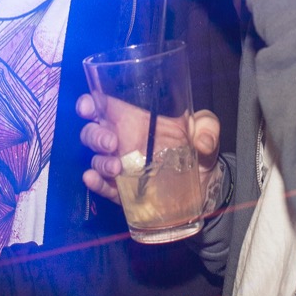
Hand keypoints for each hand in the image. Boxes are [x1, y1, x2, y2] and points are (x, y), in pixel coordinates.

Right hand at [77, 94, 221, 206]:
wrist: (203, 187)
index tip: (87, 107)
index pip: (105, 107)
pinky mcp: (124, 191)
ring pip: (97, 159)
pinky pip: (104, 187)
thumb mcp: (207, 131)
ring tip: (115, 167)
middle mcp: (123, 141)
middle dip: (95, 135)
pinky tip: (93, 179)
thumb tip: (203, 142)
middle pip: (94, 132)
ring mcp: (121, 167)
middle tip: (111, 142)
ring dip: (100, 162)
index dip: (90, 103)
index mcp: (136, 121)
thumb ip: (208, 128)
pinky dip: (96, 184)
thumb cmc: (198, 150)